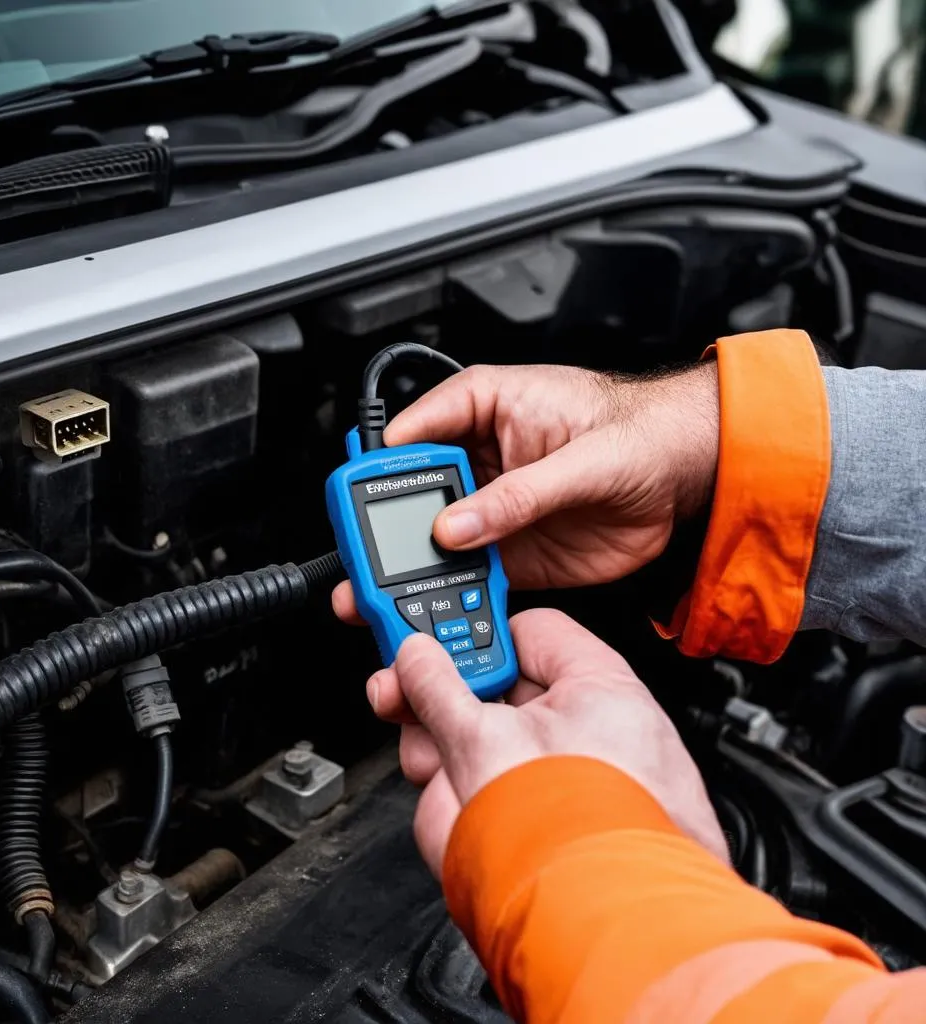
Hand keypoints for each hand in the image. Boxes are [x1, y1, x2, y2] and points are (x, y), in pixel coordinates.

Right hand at [333, 361, 717, 621]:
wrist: (690, 476)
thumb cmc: (644, 434)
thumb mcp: (584, 460)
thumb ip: (519, 494)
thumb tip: (458, 525)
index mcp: (488, 409)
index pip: (417, 429)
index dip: (383, 461)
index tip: (360, 495)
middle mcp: (483, 461)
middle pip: (415, 492)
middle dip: (387, 527)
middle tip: (366, 558)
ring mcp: (497, 509)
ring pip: (437, 540)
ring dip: (414, 569)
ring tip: (386, 597)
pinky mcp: (517, 552)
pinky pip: (474, 576)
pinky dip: (455, 595)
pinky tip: (439, 611)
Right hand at [368, 609, 728, 876]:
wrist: (597, 935)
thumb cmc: (577, 836)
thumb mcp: (480, 740)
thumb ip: (438, 689)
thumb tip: (414, 655)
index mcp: (599, 688)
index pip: (530, 632)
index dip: (475, 637)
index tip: (431, 647)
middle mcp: (604, 733)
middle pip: (506, 696)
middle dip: (449, 707)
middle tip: (407, 704)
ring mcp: (585, 786)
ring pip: (497, 752)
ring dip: (451, 759)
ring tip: (429, 771)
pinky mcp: (566, 832)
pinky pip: (507, 799)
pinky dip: (475, 804)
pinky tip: (457, 815)